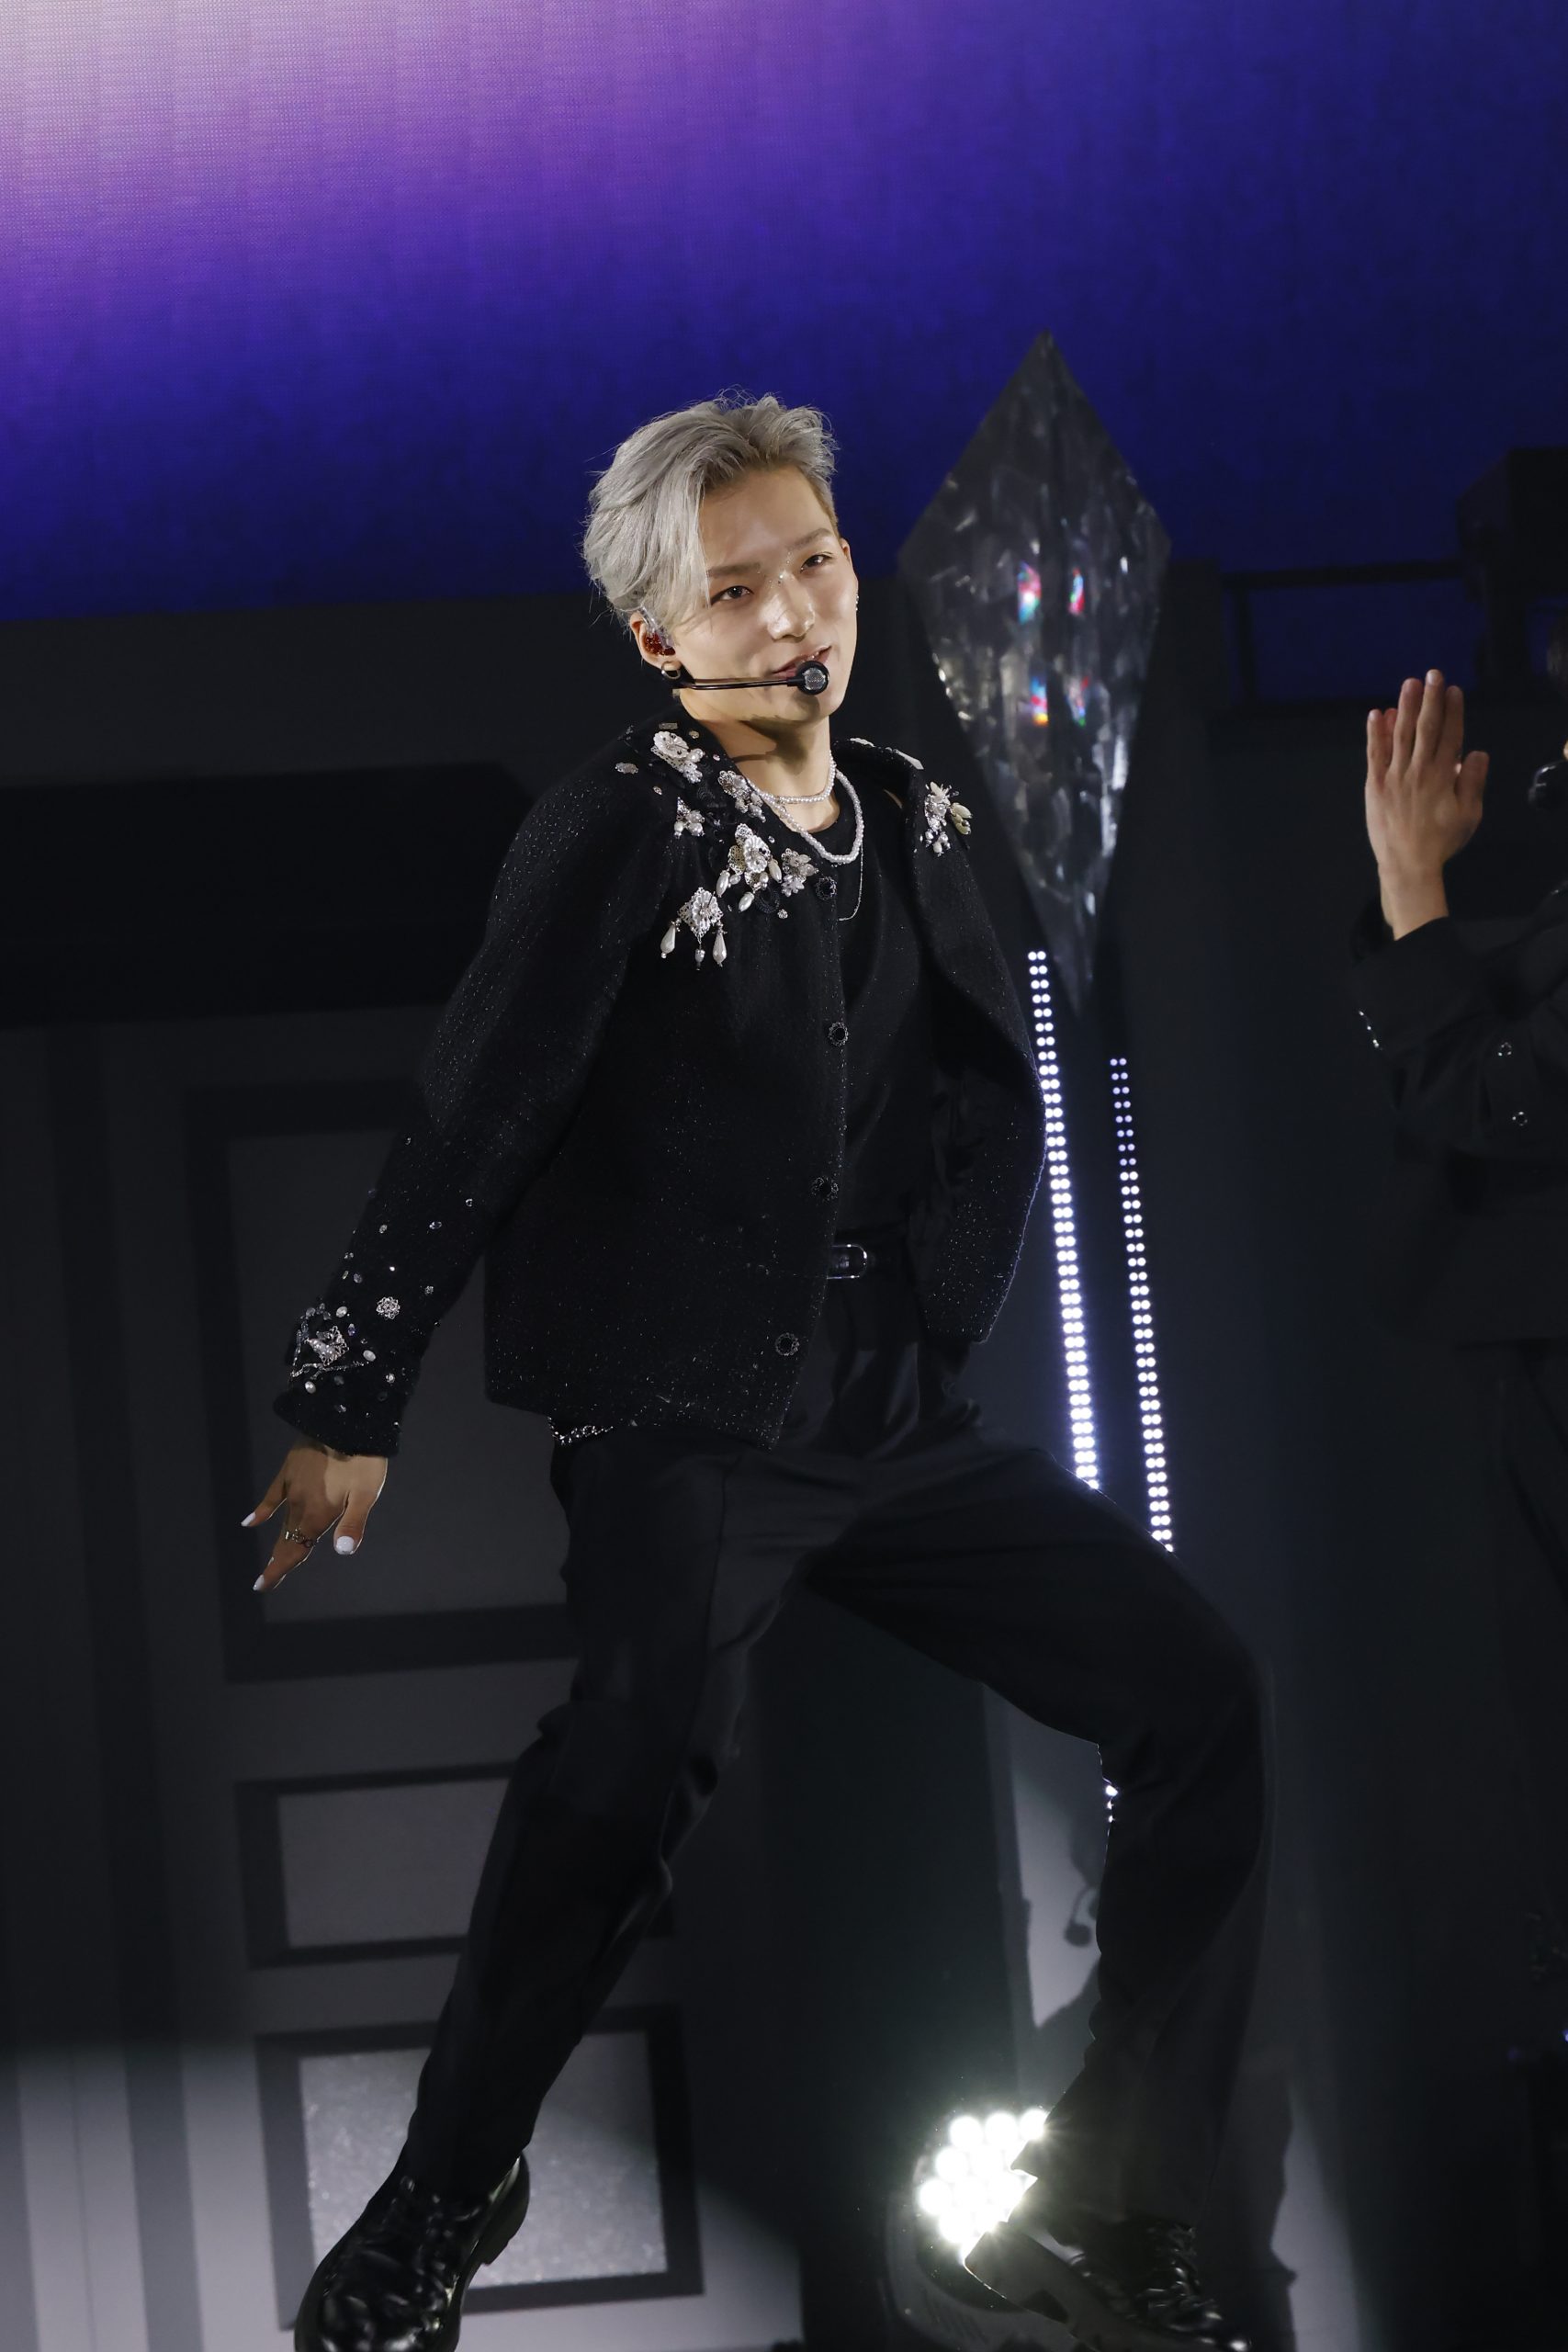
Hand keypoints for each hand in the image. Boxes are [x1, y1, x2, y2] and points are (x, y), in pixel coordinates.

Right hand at [244, 1439, 387, 1592]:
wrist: (345, 1420)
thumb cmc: (362, 1460)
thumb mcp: (365, 1494)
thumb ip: (353, 1523)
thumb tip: (343, 1551)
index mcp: (318, 1514)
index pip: (295, 1549)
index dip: (279, 1570)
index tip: (261, 1586)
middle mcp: (300, 1505)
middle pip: (287, 1539)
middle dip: (278, 1562)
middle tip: (262, 1582)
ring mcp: (292, 1487)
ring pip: (283, 1521)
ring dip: (278, 1541)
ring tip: (272, 1559)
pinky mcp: (289, 1471)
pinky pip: (272, 1496)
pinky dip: (263, 1510)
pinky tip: (251, 1521)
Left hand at [1365, 671, 1488, 933]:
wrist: (1407, 864)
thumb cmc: (1441, 841)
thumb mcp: (1469, 815)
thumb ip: (1473, 782)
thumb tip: (1477, 752)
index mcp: (1443, 775)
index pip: (1450, 735)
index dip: (1453, 711)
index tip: (1453, 690)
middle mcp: (1418, 770)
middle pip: (1426, 728)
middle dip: (1430, 699)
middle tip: (1432, 674)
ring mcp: (1394, 775)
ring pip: (1400, 735)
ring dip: (1405, 707)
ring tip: (1409, 684)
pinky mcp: (1374, 785)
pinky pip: (1374, 754)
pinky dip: (1375, 733)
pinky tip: (1376, 713)